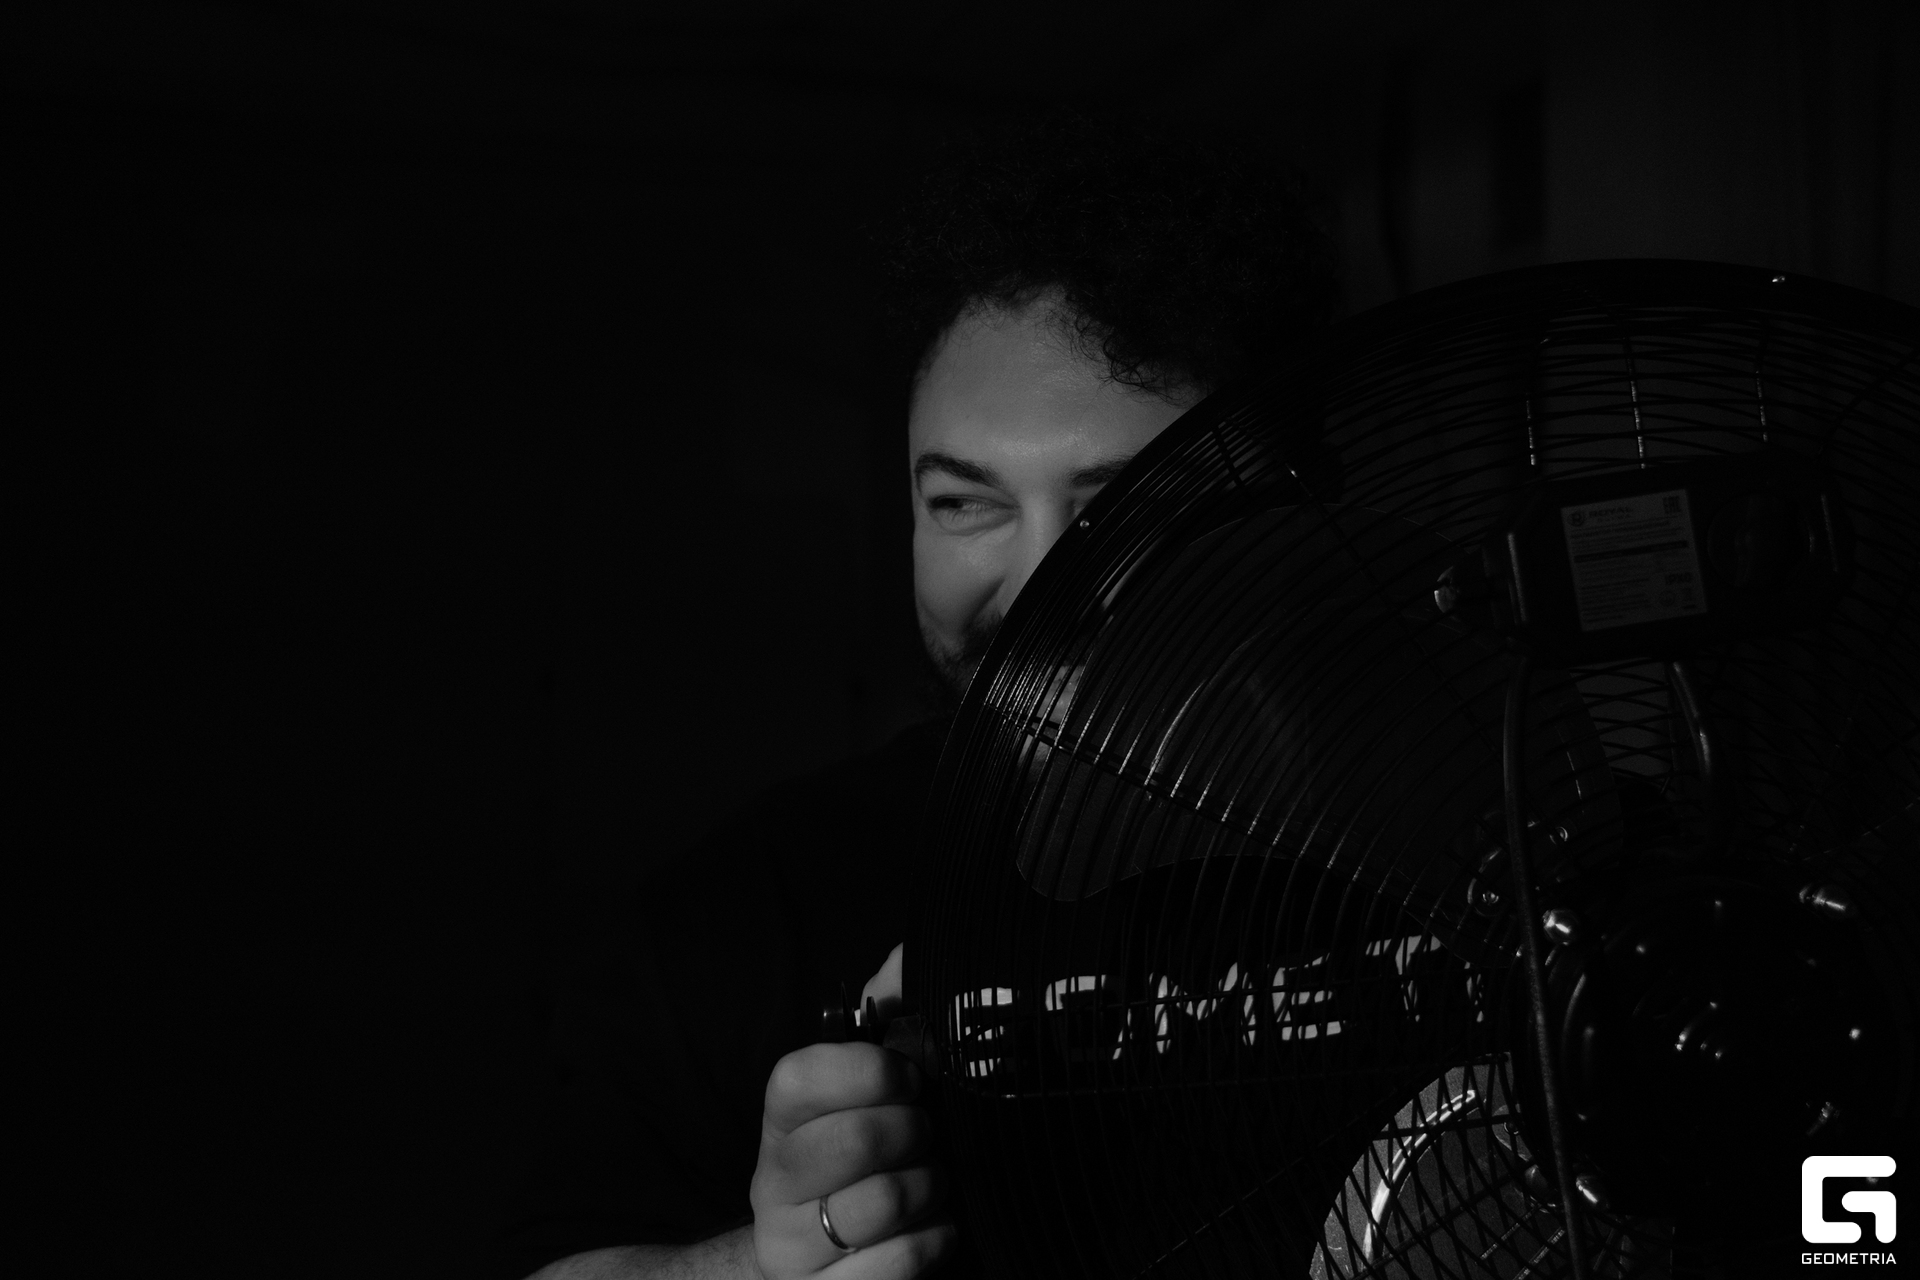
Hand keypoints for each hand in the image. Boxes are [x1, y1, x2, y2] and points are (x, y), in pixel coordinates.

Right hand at [749, 953, 951, 1277]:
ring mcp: (792, 1250)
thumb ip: (887, 1021)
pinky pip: (895, 1266)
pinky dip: (932, 1243)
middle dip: (911, 1133)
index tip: (908, 1077)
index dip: (864, 1071)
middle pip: (848, 1141)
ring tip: (931, 1185)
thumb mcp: (868, 1098)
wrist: (827, 1269)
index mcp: (780, 1124)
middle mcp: (773, 1186)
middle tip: (926, 1135)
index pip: (796, 1078)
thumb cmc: (863, 1166)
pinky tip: (933, 1230)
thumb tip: (905, 962)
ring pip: (878, 1205)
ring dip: (929, 1190)